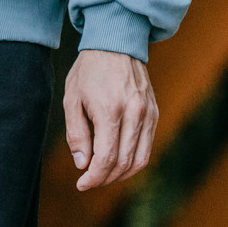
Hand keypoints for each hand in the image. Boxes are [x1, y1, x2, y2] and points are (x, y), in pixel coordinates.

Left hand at [64, 50, 156, 190]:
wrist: (116, 42)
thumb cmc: (89, 70)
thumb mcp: (72, 99)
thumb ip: (76, 134)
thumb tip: (83, 164)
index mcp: (111, 110)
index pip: (106, 158)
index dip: (94, 177)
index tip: (81, 184)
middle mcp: (134, 113)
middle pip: (123, 163)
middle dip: (105, 179)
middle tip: (90, 181)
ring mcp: (148, 114)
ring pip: (139, 159)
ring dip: (121, 174)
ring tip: (104, 175)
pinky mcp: (155, 113)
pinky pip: (147, 146)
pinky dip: (133, 161)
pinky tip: (118, 161)